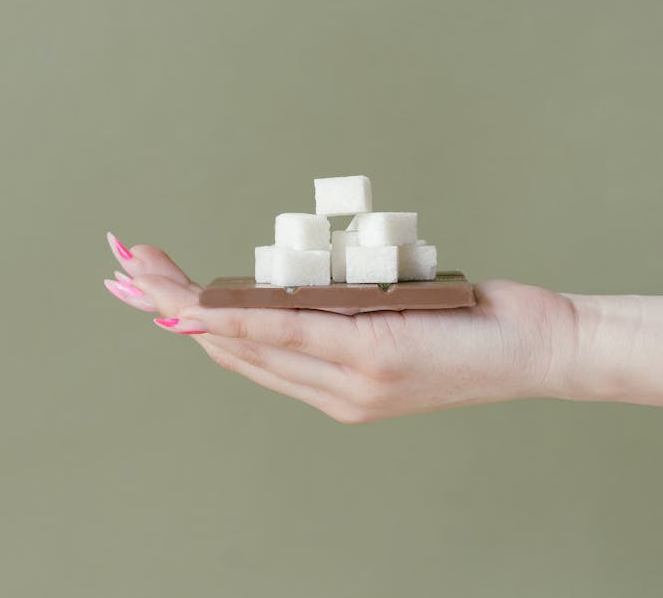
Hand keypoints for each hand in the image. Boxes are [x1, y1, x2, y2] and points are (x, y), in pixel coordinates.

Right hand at [103, 232, 579, 422]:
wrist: (544, 351)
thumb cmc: (478, 329)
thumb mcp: (404, 317)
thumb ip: (350, 309)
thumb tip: (311, 280)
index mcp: (337, 387)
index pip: (249, 353)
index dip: (193, 323)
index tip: (153, 294)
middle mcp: (333, 392)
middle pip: (232, 347)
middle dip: (167, 306)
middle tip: (118, 270)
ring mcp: (348, 380)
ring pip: (247, 339)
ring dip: (184, 303)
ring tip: (136, 270)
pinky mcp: (369, 355)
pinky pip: (287, 332)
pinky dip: (235, 313)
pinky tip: (193, 301)